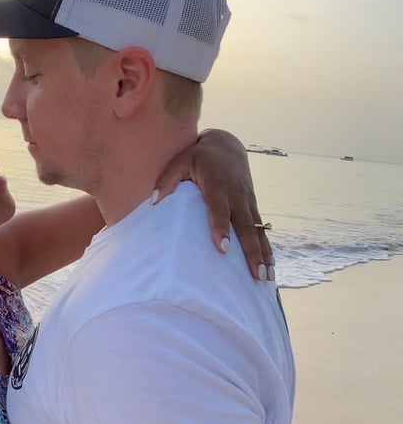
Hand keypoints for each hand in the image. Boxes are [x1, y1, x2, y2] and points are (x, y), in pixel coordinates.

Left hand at [153, 129, 274, 281]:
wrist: (227, 144)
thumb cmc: (198, 155)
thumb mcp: (180, 161)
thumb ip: (167, 180)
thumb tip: (153, 201)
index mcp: (218, 185)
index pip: (220, 209)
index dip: (222, 229)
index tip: (224, 250)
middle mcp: (237, 195)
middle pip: (246, 226)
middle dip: (252, 251)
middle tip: (256, 274)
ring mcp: (248, 201)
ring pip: (258, 231)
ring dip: (264, 254)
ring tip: (267, 278)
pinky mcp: (253, 206)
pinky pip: (261, 229)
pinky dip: (267, 247)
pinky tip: (270, 266)